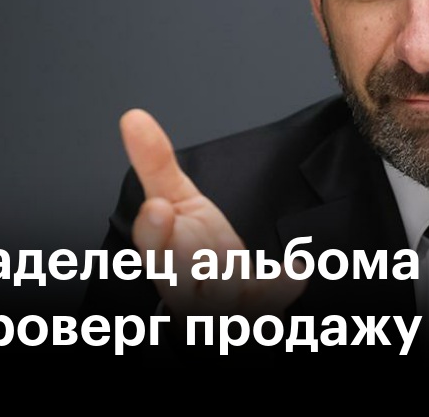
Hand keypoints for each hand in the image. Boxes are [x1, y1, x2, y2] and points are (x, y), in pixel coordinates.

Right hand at [120, 109, 305, 317]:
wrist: (221, 303)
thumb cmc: (195, 251)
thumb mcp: (176, 201)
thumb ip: (156, 164)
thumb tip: (134, 117)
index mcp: (164, 256)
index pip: (151, 248)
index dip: (152, 232)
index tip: (158, 207)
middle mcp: (187, 287)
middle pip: (178, 282)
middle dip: (181, 261)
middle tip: (196, 244)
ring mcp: (220, 305)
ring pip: (220, 300)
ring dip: (228, 282)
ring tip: (236, 265)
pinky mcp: (252, 311)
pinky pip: (265, 305)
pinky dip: (279, 289)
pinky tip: (295, 271)